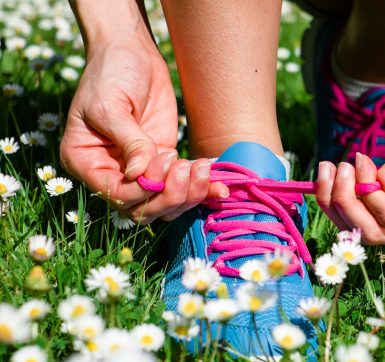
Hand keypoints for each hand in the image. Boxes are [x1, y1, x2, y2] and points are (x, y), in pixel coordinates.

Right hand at [60, 35, 226, 223]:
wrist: (130, 52)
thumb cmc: (110, 74)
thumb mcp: (111, 106)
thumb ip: (129, 141)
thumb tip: (140, 175)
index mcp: (86, 163)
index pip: (117, 195)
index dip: (144, 189)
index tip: (164, 160)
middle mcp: (111, 173)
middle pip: (143, 208)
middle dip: (171, 195)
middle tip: (188, 167)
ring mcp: (140, 170)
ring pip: (165, 205)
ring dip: (189, 194)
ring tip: (202, 167)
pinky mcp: (164, 162)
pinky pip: (182, 187)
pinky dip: (202, 190)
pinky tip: (220, 187)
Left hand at [315, 107, 384, 243]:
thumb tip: (378, 183)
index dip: (373, 199)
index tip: (363, 163)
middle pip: (375, 232)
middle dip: (350, 204)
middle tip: (343, 167)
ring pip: (362, 227)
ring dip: (338, 202)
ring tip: (330, 167)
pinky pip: (361, 212)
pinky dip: (340, 196)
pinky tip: (331, 173)